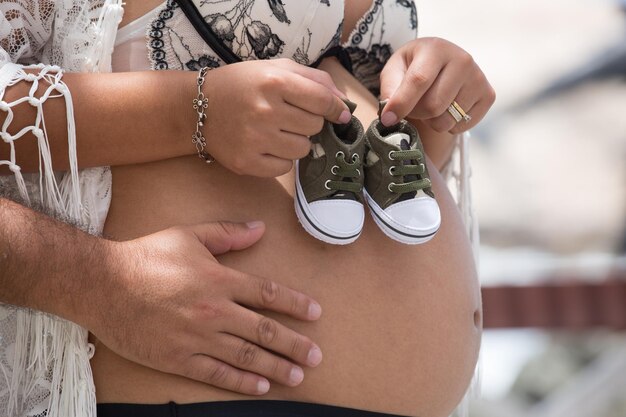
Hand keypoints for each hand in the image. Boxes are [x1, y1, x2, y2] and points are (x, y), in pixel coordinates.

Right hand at [89, 221, 322, 394]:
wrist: (103, 285)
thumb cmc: (146, 256)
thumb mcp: (189, 235)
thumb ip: (228, 233)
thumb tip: (260, 229)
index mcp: (219, 280)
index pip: (268, 293)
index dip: (295, 304)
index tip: (315, 313)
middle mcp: (214, 311)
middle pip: (265, 331)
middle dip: (295, 345)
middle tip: (317, 356)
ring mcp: (197, 338)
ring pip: (246, 357)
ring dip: (276, 367)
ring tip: (299, 375)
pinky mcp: (179, 359)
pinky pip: (217, 374)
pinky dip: (242, 383)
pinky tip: (261, 387)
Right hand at [203, 58, 350, 176]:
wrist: (197, 107)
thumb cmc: (243, 85)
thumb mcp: (276, 69)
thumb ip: (315, 80)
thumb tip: (344, 104)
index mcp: (274, 81)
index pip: (323, 101)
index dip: (336, 109)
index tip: (339, 114)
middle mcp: (265, 110)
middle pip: (315, 126)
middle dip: (308, 122)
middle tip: (289, 116)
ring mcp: (254, 139)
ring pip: (302, 149)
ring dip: (296, 141)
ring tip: (277, 131)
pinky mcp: (246, 162)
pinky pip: (284, 168)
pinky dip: (281, 159)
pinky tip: (266, 145)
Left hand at [379, 37, 495, 133]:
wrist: (441, 64)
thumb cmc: (413, 67)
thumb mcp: (395, 70)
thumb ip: (389, 89)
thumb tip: (390, 113)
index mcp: (436, 48)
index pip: (419, 81)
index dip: (401, 104)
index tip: (387, 119)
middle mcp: (462, 60)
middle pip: (433, 106)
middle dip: (416, 113)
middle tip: (413, 106)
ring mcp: (478, 78)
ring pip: (445, 120)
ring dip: (430, 121)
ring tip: (430, 105)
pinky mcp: (488, 96)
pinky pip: (460, 127)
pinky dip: (447, 126)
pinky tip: (446, 109)